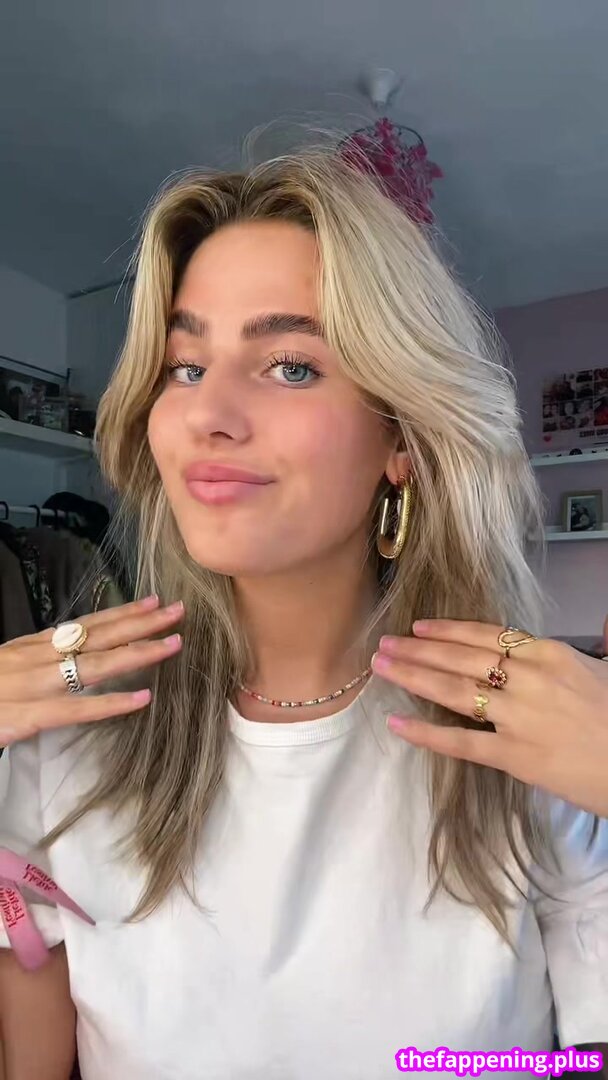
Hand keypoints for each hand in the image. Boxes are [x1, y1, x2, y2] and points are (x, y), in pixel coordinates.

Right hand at [0, 596, 183, 745]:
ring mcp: (29, 685)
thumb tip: (69, 657)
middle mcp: (34, 658)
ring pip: (94, 666)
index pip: (84, 625)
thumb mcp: (6, 669)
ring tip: (174, 645)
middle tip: (180, 612)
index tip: (154, 601)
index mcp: (30, 647)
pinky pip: (74, 710)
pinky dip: (109, 705)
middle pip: (98, 637)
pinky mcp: (22, 717)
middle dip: (142, 623)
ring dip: (138, 654)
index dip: (121, 612)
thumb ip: (36, 663)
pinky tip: (141, 701)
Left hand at [372, 617, 607, 816]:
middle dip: (417, 649)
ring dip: (413, 677)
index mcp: (548, 655)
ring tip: (382, 668)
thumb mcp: (590, 671)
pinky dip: (426, 733)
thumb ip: (549, 658)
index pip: (486, 635)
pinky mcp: (516, 757)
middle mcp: (529, 680)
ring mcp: (520, 718)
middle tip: (384, 643)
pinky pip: (462, 743)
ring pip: (454, 691)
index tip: (418, 627)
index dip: (447, 630)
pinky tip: (397, 723)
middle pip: (461, 658)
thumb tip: (516, 648)